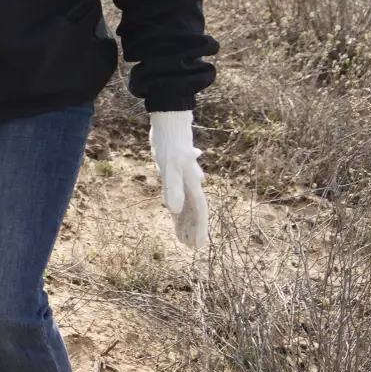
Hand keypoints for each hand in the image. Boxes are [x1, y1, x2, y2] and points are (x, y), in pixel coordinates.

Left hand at [149, 111, 207, 247]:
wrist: (170, 123)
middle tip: (193, 248)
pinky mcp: (174, 175)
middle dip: (195, 230)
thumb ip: (173, 188)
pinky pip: (179, 197)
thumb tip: (175, 210)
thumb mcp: (169, 166)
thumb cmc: (170, 144)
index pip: (200, 211)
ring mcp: (184, 180)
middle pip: (196, 211)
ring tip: (184, 239)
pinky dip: (178, 209)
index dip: (201, 229)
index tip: (200, 246)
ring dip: (187, 223)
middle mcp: (191, 184)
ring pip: (188, 206)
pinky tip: (175, 217)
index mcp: (192, 184)